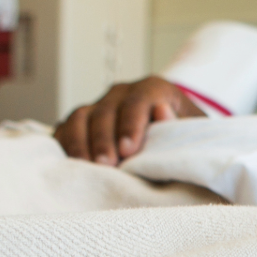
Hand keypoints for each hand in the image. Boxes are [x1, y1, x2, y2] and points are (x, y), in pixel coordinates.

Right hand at [54, 77, 203, 165]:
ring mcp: (99, 105)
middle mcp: (122, 93)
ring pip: (80, 117)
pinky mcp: (83, 122)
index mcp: (152, 89)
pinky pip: (66, 129)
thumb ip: (180, 122)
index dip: (131, 125)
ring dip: (80, 143)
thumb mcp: (192, 128)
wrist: (173, 134)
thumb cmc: (185, 135)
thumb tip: (162, 111)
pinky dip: (65, 144)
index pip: (138, 102)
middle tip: (106, 165)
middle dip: (103, 140)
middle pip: (106, 112)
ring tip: (86, 167)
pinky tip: (69, 163)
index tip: (128, 150)